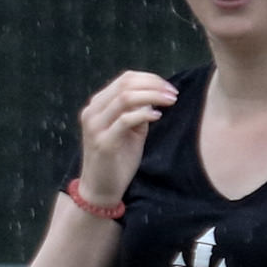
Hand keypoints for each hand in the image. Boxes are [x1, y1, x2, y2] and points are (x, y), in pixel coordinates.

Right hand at [74, 72, 177, 205]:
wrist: (100, 188)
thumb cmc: (117, 159)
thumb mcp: (129, 130)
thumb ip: (138, 111)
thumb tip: (157, 94)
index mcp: (97, 105)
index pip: (125, 79)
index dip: (150, 78)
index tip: (169, 88)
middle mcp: (92, 112)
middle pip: (125, 84)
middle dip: (154, 85)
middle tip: (174, 93)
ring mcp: (95, 127)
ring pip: (125, 98)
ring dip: (152, 96)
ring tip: (171, 101)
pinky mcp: (103, 142)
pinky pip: (125, 120)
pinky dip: (144, 114)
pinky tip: (158, 116)